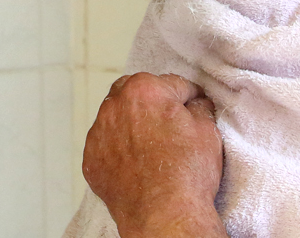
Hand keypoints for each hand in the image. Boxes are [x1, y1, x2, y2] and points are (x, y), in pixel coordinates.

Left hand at [83, 73, 224, 237]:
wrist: (164, 214)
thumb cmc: (187, 174)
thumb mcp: (207, 131)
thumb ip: (199, 108)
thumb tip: (195, 103)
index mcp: (144, 89)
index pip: (172, 84)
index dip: (188, 97)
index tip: (192, 106)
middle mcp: (115, 105)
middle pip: (136, 93)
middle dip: (153, 103)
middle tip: (169, 124)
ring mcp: (99, 132)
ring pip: (117, 117)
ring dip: (131, 124)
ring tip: (150, 146)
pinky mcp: (91, 158)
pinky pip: (105, 144)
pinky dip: (118, 149)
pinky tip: (135, 163)